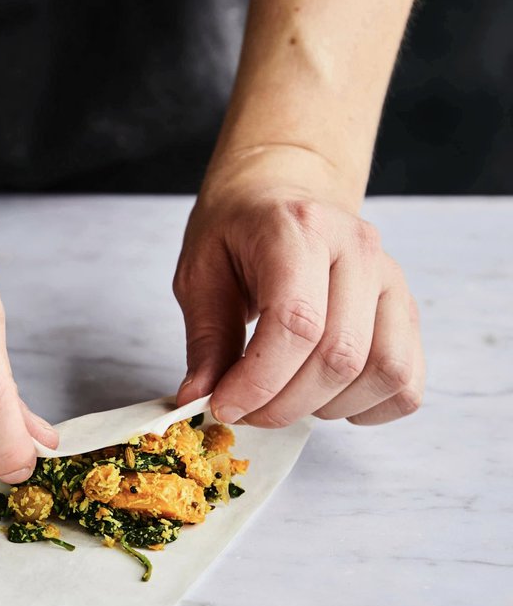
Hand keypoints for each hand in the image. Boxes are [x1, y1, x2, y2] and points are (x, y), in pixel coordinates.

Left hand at [172, 152, 424, 426]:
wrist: (279, 194)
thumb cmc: (236, 234)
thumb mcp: (200, 275)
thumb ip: (205, 340)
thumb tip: (198, 400)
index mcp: (299, 229)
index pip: (296, 323)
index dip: (258, 381)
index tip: (223, 406)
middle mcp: (358, 249)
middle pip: (339, 356)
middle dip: (284, 404)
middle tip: (245, 411)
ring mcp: (391, 279)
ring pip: (383, 371)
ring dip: (326, 407)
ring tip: (284, 399)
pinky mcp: (407, 309)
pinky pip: (407, 380)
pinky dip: (368, 407)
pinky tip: (325, 398)